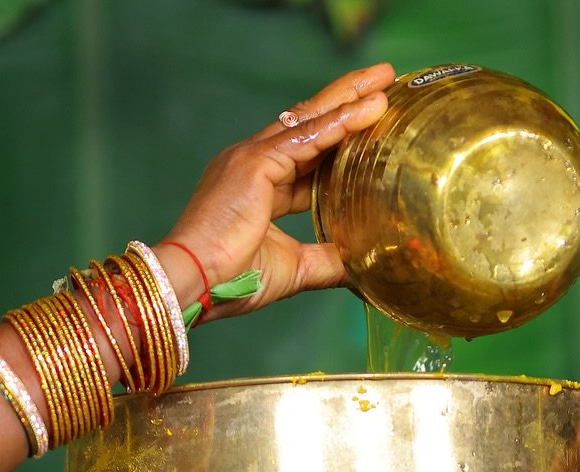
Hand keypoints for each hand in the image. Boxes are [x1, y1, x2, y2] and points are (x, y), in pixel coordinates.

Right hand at [159, 63, 393, 315]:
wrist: (195, 284)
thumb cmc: (230, 281)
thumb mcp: (293, 269)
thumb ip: (327, 263)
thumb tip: (362, 267)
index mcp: (260, 185)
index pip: (309, 154)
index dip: (341, 138)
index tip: (373, 122)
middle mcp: (255, 162)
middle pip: (310, 122)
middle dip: (347, 99)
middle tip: (383, 79)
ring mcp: (252, 157)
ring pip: (311, 119)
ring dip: (350, 97)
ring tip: (384, 79)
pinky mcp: (255, 163)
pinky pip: (307, 136)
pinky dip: (341, 122)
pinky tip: (370, 108)